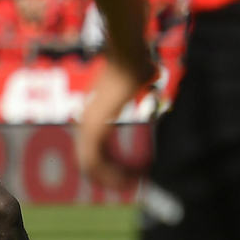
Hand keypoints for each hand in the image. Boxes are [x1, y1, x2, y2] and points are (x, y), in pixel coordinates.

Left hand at [77, 45, 155, 189]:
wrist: (130, 54)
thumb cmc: (137, 62)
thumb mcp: (140, 78)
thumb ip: (144, 82)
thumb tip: (153, 73)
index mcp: (94, 116)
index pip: (95, 151)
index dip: (111, 165)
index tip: (130, 174)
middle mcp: (86, 123)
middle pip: (90, 163)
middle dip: (110, 177)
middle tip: (132, 185)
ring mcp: (87, 125)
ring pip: (90, 166)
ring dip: (111, 178)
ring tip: (132, 185)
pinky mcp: (94, 127)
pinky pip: (95, 161)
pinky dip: (110, 172)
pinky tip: (130, 177)